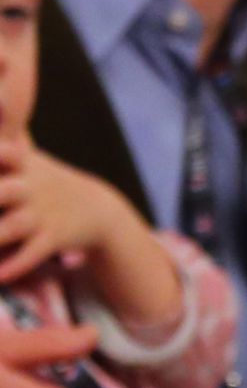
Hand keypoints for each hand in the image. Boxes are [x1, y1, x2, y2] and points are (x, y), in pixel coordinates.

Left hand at [0, 139, 136, 285]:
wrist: (97, 210)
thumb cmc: (44, 178)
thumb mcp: (22, 148)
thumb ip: (4, 121)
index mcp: (17, 160)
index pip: (1, 154)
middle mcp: (28, 185)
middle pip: (0, 193)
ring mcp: (41, 213)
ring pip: (8, 227)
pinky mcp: (53, 238)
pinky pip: (30, 254)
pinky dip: (12, 266)